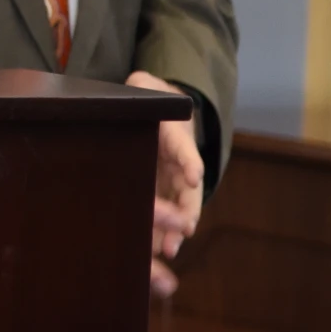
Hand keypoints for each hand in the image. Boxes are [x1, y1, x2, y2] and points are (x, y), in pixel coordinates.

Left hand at [126, 69, 203, 297]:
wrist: (152, 108)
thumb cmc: (146, 98)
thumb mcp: (144, 89)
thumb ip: (141, 88)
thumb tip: (137, 83)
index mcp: (175, 135)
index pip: (185, 147)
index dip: (188, 161)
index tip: (193, 176)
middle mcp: (178, 161)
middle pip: (187, 187)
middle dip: (187, 209)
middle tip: (186, 228)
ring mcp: (171, 178)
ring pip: (179, 207)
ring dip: (176, 228)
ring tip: (170, 247)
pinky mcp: (157, 190)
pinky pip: (163, 212)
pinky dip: (162, 230)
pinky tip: (155, 249)